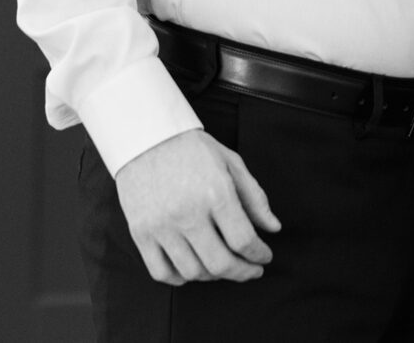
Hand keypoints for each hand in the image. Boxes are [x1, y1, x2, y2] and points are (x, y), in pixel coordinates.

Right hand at [112, 128, 281, 284]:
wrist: (145, 136)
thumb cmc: (190, 149)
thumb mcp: (230, 162)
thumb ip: (254, 197)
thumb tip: (273, 228)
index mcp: (215, 192)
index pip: (244, 241)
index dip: (260, 254)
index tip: (264, 256)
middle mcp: (187, 212)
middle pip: (221, 264)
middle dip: (242, 272)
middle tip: (250, 269)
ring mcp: (161, 225)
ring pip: (193, 272)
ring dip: (214, 275)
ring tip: (222, 264)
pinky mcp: (140, 232)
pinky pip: (162, 272)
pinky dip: (180, 278)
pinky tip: (192, 267)